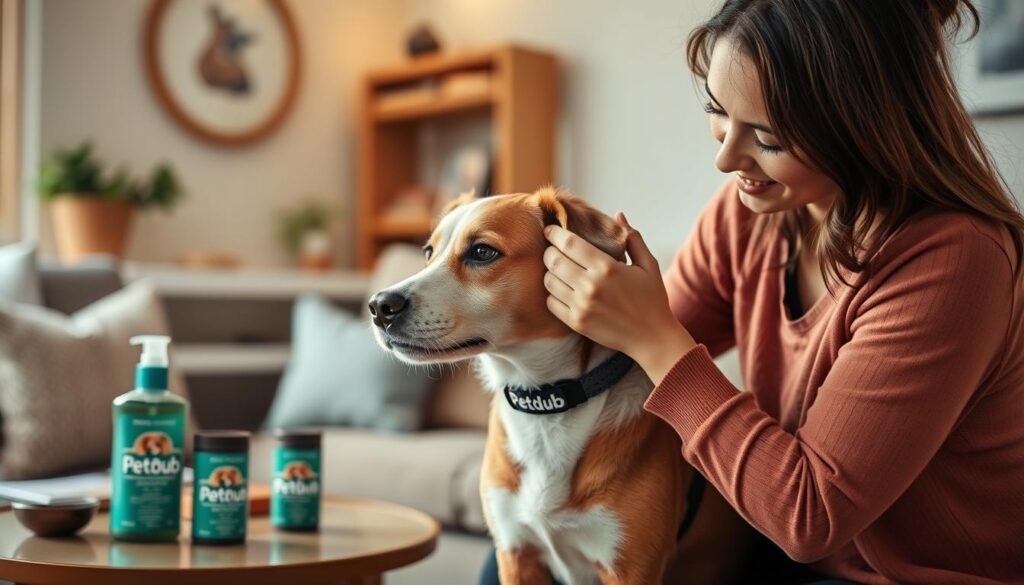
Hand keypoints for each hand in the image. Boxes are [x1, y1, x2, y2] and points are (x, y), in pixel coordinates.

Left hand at [543, 213, 697, 382]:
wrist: (652, 338)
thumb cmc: (652, 299)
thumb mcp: (648, 265)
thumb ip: (633, 238)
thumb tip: (618, 215)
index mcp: (607, 268)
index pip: (569, 244)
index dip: (555, 233)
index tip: (549, 229)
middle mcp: (591, 286)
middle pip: (554, 260)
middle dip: (550, 251)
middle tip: (553, 249)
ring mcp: (581, 306)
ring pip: (549, 281)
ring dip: (550, 272)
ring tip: (558, 269)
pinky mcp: (576, 323)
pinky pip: (551, 302)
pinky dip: (552, 293)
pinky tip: (562, 289)